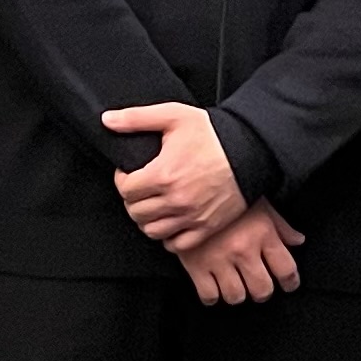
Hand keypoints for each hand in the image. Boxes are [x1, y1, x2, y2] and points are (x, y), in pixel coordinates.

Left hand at [105, 102, 245, 245]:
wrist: (252, 150)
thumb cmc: (214, 135)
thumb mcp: (173, 116)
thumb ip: (136, 118)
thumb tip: (108, 120)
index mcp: (163, 174)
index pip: (125, 190)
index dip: (122, 180)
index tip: (128, 174)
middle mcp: (176, 200)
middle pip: (136, 212)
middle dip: (132, 200)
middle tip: (139, 189)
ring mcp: (193, 216)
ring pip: (153, 231)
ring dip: (147, 219)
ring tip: (152, 205)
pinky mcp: (208, 227)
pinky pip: (178, 244)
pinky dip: (168, 236)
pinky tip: (169, 221)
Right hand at [171, 200, 304, 304]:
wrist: (184, 188)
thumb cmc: (223, 193)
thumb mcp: (258, 202)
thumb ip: (280, 225)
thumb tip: (297, 240)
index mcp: (262, 233)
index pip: (287, 270)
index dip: (290, 282)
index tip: (287, 284)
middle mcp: (243, 249)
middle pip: (262, 289)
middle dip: (261, 290)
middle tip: (257, 284)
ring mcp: (218, 259)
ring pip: (236, 295)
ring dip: (237, 293)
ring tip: (233, 284)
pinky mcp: (194, 264)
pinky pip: (209, 295)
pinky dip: (212, 295)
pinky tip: (212, 285)